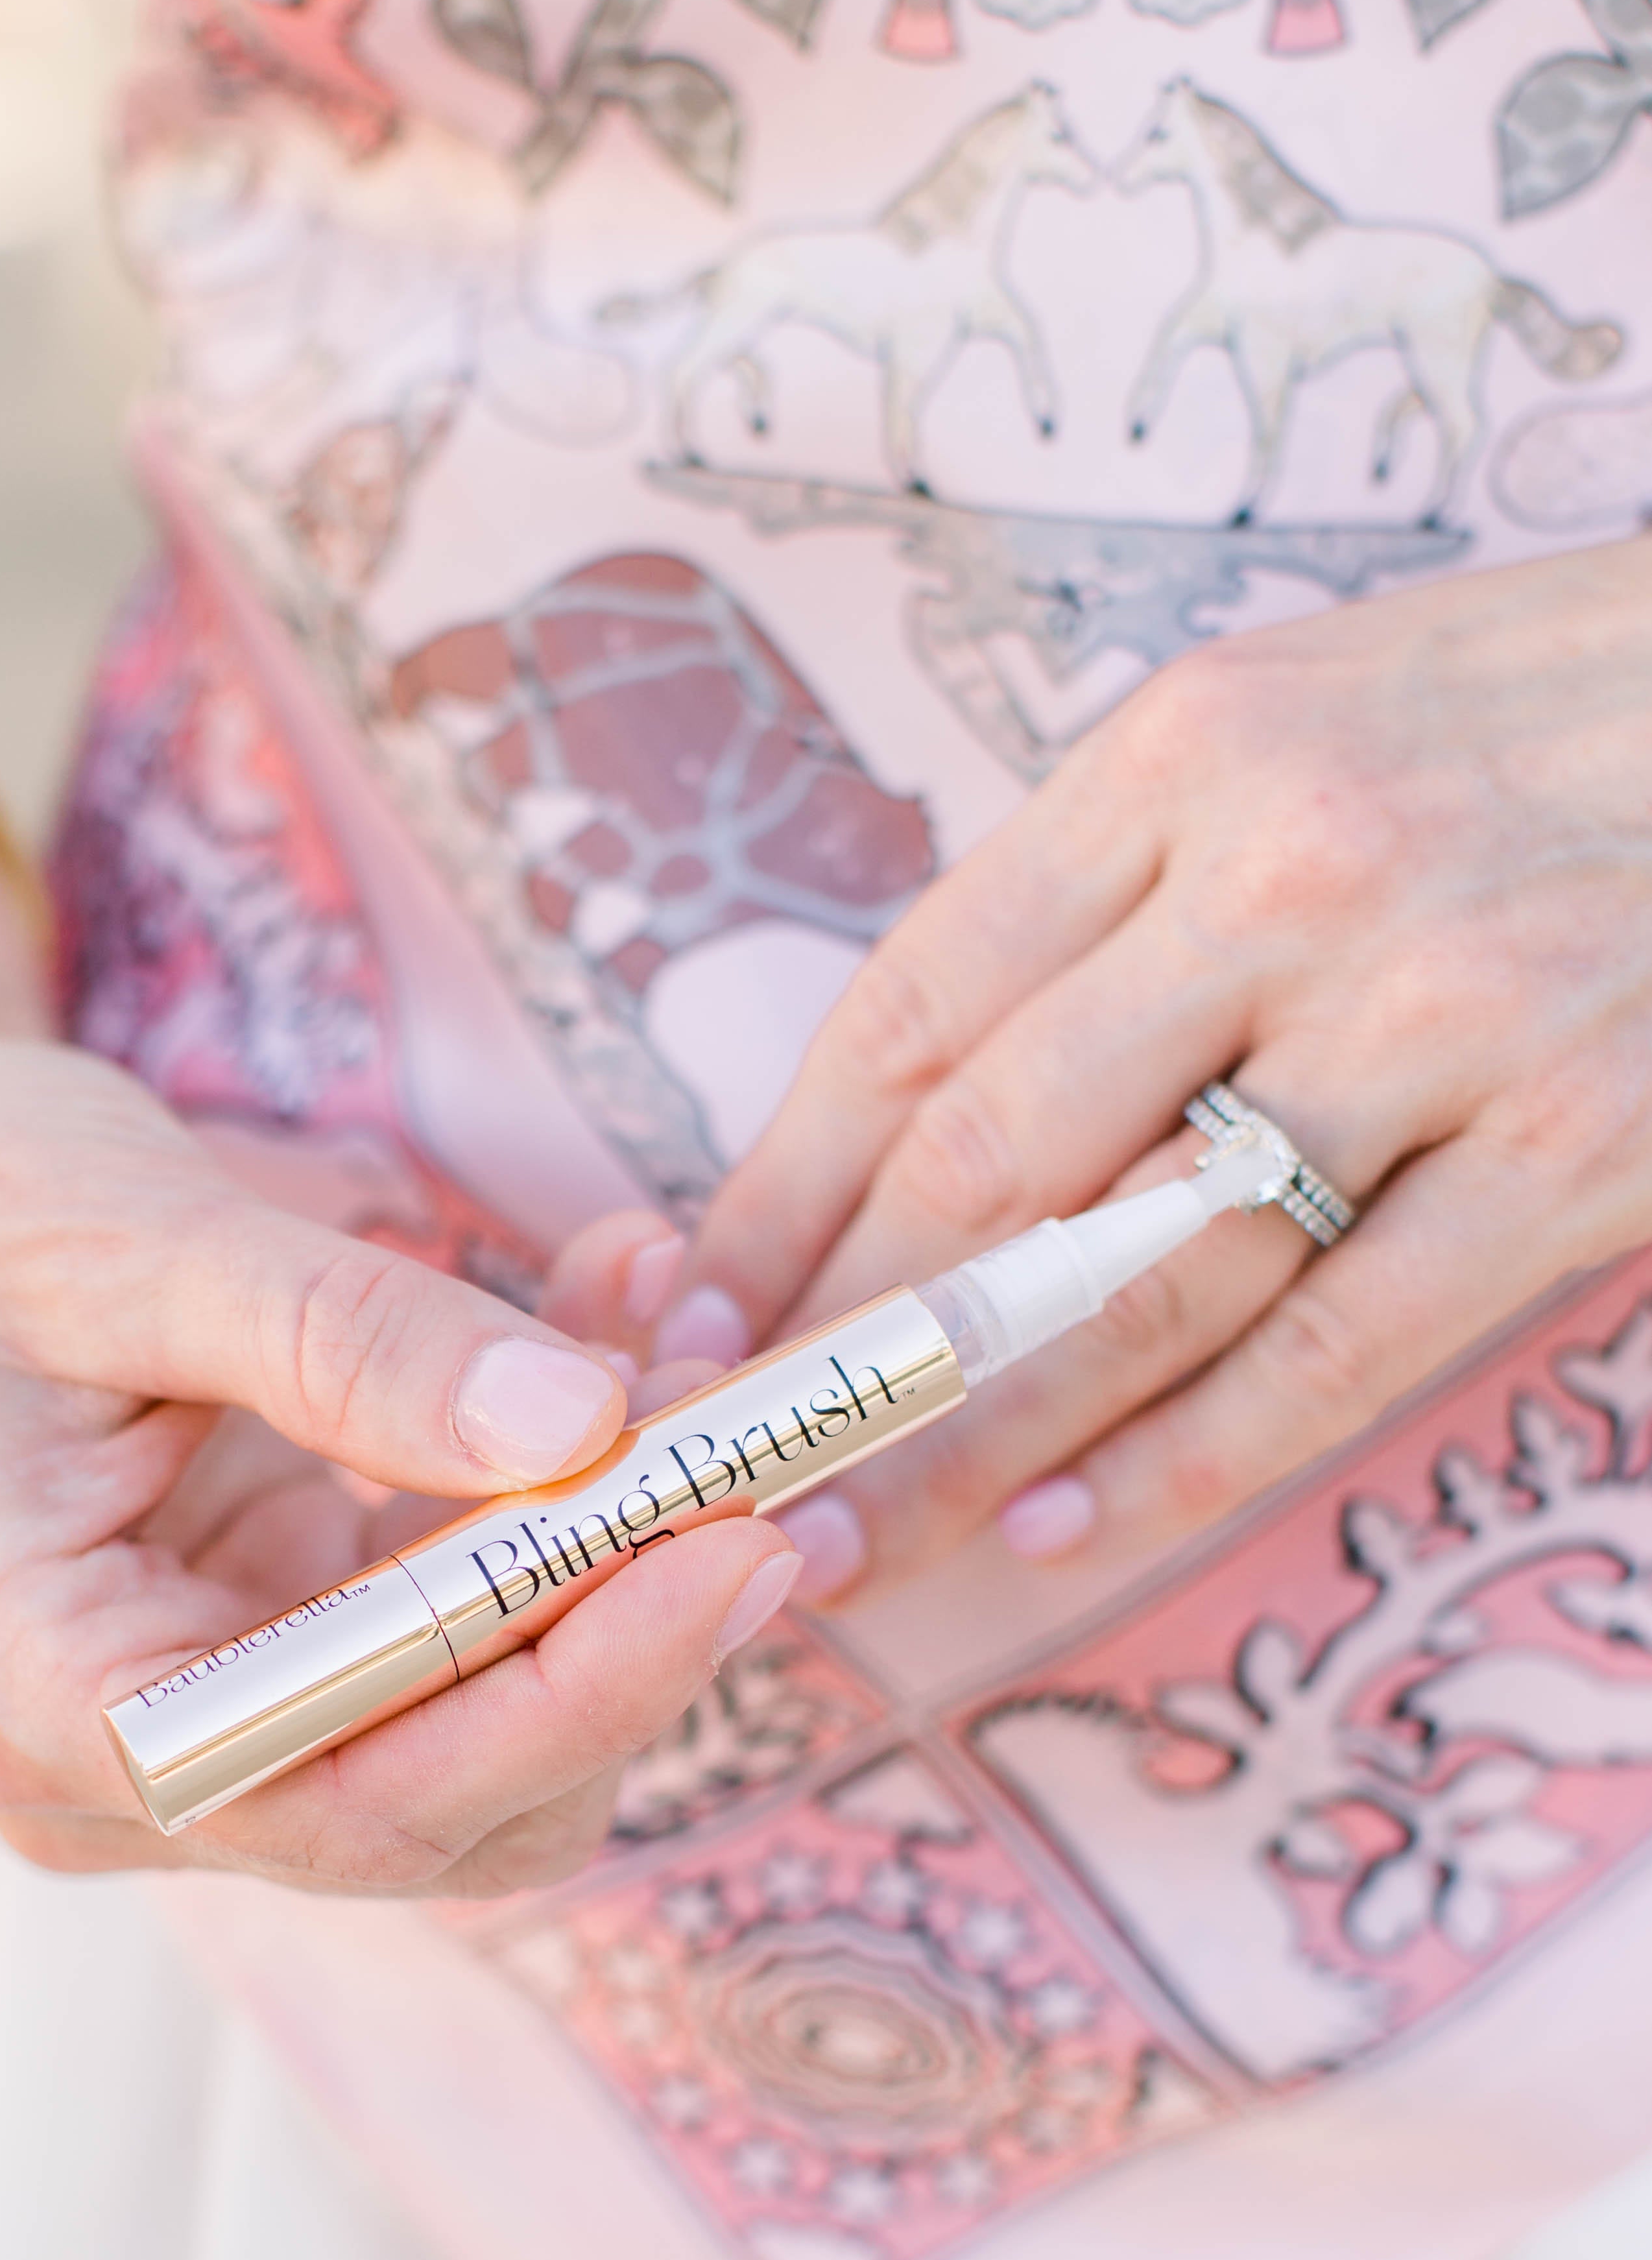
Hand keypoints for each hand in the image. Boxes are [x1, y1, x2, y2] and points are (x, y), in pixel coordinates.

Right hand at [0, 745, 799, 1894]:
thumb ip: (358, 1341)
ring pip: (480, 1738)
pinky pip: (456, 1630)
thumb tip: (585, 1424)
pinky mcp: (267, 1653)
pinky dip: (555, 1511)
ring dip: (614, 1570)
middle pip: (443, 1799)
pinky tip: (624, 1344)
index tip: (731, 1543)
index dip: (567, 1686)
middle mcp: (107, 1763)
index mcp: (32, 1689)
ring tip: (708, 1364)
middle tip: (773, 1453)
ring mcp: (195, 1722)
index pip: (350, 1787)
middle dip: (625, 1634)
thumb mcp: (136, 1235)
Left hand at [682, 537, 1651, 1598]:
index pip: (918, 1008)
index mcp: (1187, 756)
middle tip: (726, 1469)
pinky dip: (1178, 1457)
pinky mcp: (1579, 1145)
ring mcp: (1440, 1013)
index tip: (695, 1315)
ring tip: (851, 1538)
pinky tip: (1058, 1532)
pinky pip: (1330, 1345)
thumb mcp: (1308, 723)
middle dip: (838, 1343)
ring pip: (1138, 1276)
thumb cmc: (1550, 721)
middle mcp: (1290, 874)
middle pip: (993, 1160)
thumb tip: (936, 1105)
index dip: (782, 1187)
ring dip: (970, 1435)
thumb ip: (1127, 895)